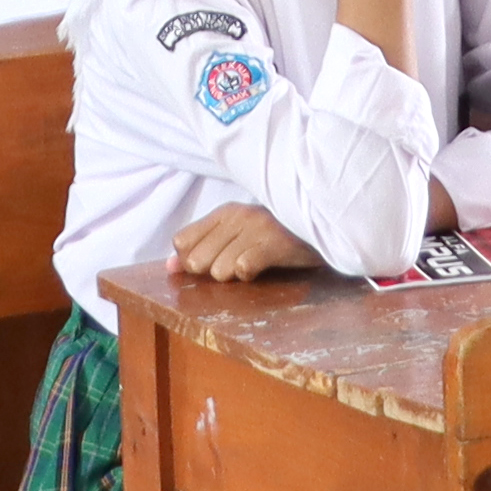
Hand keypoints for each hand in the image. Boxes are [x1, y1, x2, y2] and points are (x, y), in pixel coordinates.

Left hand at [169, 201, 309, 283]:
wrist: (322, 225)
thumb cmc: (275, 235)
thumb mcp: (236, 234)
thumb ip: (200, 246)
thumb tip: (169, 267)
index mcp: (224, 213)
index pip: (181, 241)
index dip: (191, 259)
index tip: (211, 262)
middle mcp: (237, 217)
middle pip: (196, 261)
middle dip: (211, 272)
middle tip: (235, 266)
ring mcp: (256, 228)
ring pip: (219, 270)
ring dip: (233, 277)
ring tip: (251, 266)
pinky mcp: (274, 243)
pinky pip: (243, 267)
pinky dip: (248, 274)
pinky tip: (260, 268)